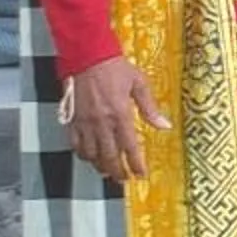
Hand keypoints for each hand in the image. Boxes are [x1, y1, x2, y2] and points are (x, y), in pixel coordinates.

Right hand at [64, 55, 166, 181]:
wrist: (87, 57)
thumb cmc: (116, 68)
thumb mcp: (139, 84)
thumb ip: (150, 108)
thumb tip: (165, 126)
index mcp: (120, 114)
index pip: (130, 147)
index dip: (136, 164)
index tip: (141, 175)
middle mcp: (101, 123)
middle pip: (109, 156)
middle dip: (118, 171)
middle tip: (124, 179)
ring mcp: (84, 123)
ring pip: (91, 154)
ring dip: (100, 166)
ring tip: (108, 171)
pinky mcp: (72, 120)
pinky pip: (75, 145)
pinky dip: (83, 155)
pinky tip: (90, 157)